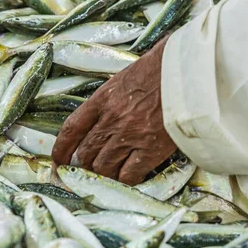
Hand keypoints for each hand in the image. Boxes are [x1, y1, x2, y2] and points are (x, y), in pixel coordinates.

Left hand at [52, 37, 176, 185]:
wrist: (189, 71)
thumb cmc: (160, 69)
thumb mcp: (125, 78)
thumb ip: (109, 100)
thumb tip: (100, 120)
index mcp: (102, 99)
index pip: (72, 129)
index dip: (61, 149)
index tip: (58, 160)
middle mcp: (112, 119)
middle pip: (85, 153)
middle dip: (82, 166)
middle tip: (85, 171)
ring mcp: (130, 135)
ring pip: (103, 167)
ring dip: (103, 174)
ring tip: (108, 175)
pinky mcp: (151, 149)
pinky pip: (129, 175)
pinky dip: (125, 179)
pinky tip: (129, 175)